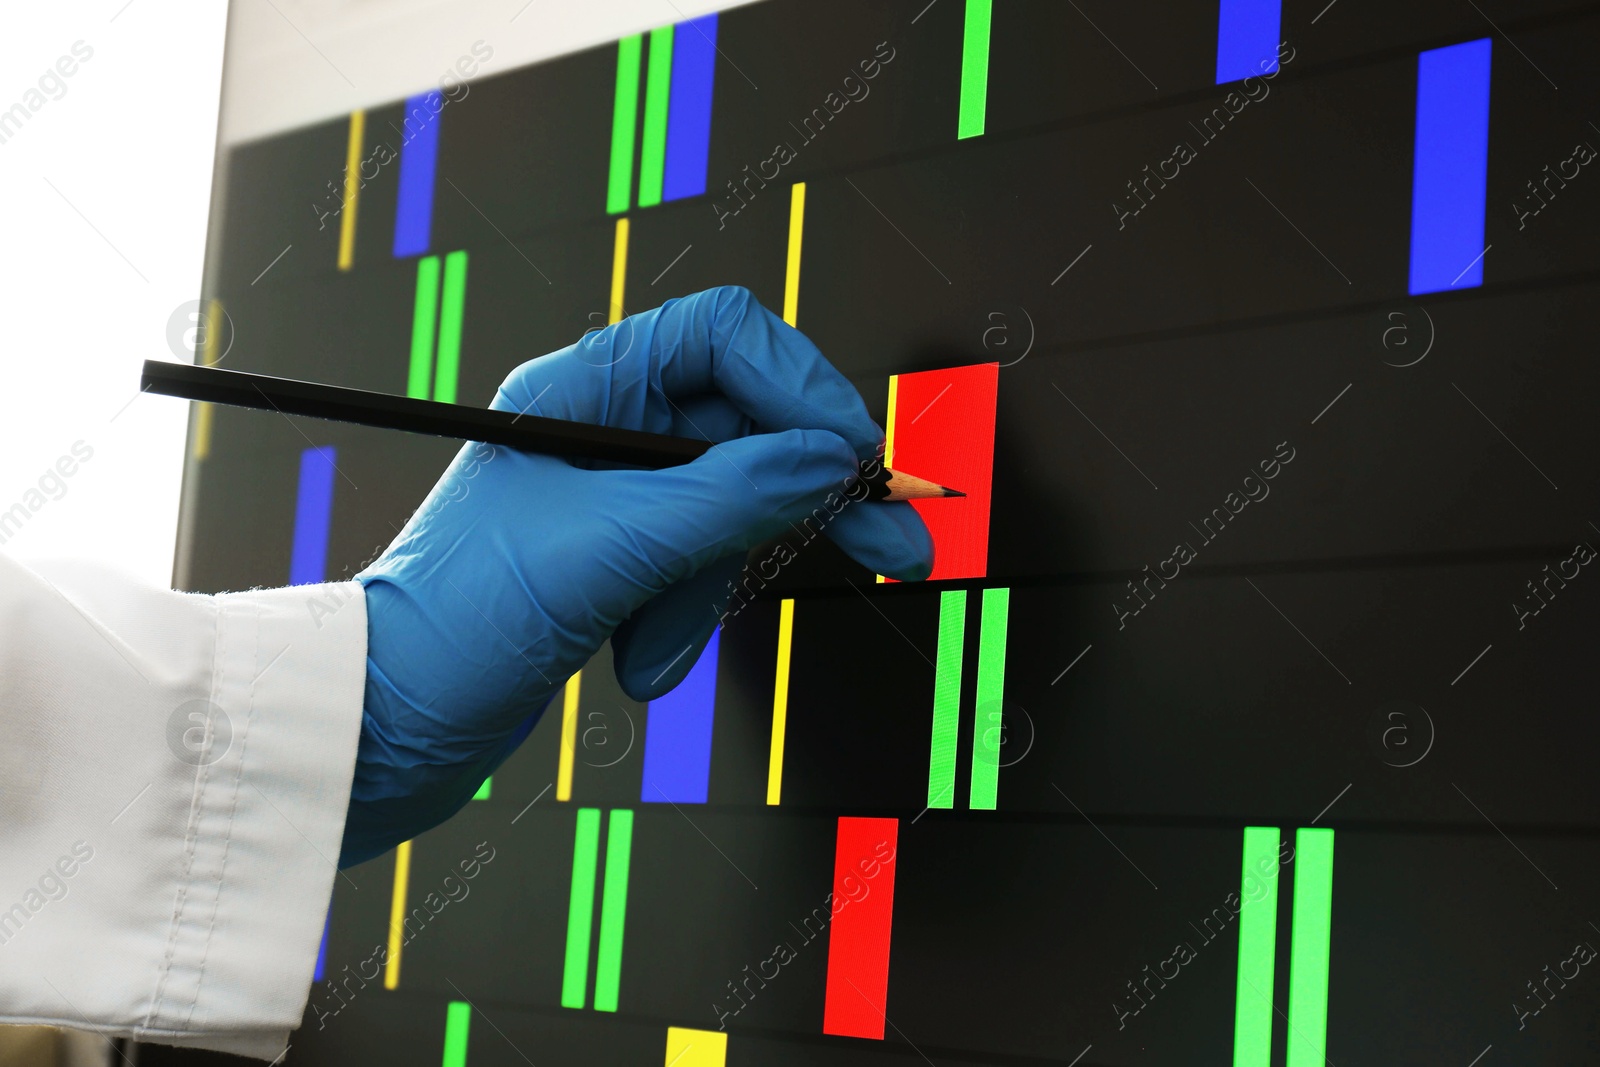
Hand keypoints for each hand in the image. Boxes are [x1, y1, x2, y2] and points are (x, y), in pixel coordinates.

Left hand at [340, 286, 932, 865]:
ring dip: (708, 589)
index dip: (801, 387)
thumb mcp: (606, 552)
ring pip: (728, 510)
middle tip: (894, 540)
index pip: (725, 337)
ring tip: (654, 648)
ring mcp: (610, 497)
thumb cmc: (451, 623)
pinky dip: (681, 620)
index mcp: (581, 389)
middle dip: (805, 495)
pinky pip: (696, 567)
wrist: (383, 724)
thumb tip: (828, 461)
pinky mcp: (616, 560)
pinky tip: (637, 662)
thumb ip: (728, 497)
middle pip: (746, 428)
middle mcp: (600, 428)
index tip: (852, 455)